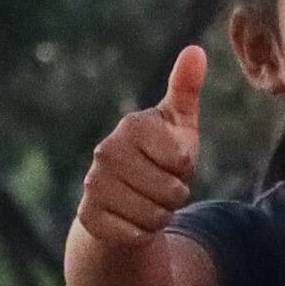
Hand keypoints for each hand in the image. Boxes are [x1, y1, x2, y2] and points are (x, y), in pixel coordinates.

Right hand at [74, 46, 209, 248]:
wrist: (122, 199)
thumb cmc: (159, 156)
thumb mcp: (179, 125)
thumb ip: (186, 89)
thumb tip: (196, 50)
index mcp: (132, 126)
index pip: (182, 159)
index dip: (186, 166)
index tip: (172, 160)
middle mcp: (106, 151)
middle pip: (172, 191)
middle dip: (177, 195)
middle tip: (162, 185)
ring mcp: (94, 184)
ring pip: (155, 215)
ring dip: (162, 215)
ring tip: (149, 201)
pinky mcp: (88, 217)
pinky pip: (135, 235)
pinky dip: (143, 234)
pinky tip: (132, 220)